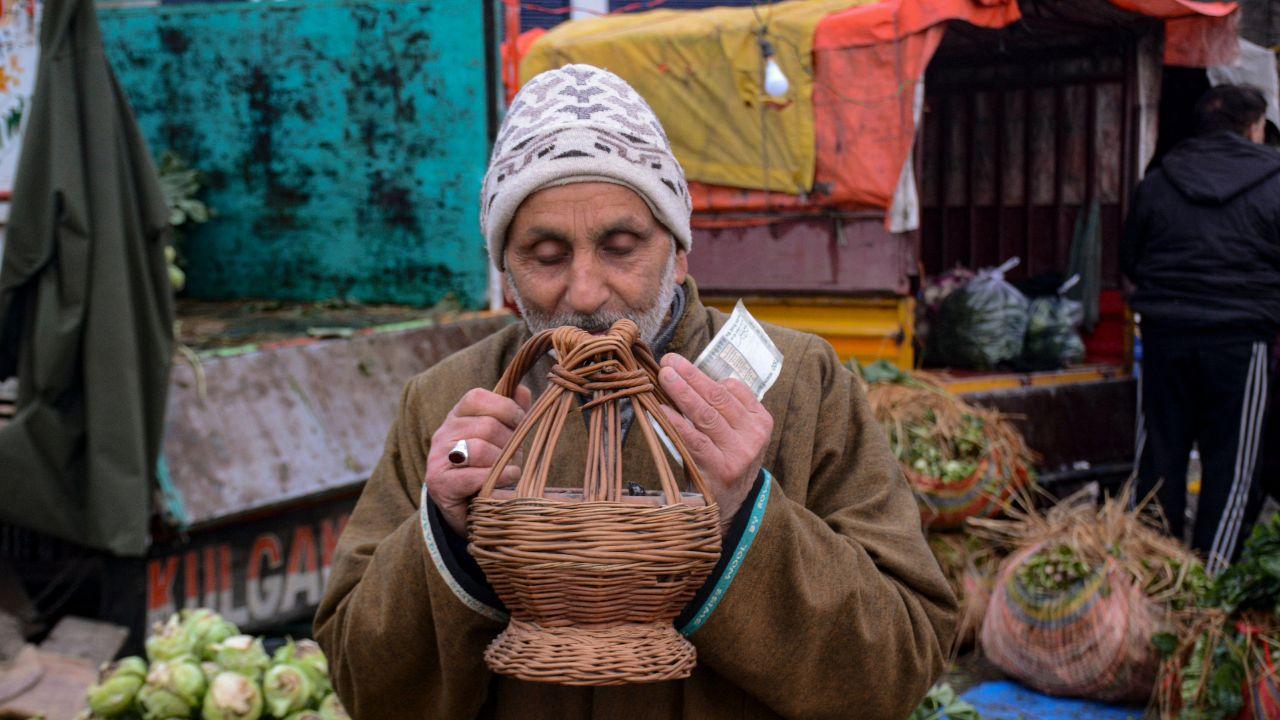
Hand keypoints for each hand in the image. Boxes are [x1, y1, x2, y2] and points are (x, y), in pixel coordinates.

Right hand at [426, 385, 532, 535]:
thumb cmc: (488, 466)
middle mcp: (443, 433)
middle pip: (486, 425)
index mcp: (457, 416)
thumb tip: (522, 389)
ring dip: (503, 461)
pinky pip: (473, 475)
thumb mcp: (503, 437)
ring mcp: (438, 458)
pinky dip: (498, 477)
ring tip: (509, 469)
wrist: (468, 508)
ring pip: (479, 448)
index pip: (478, 397)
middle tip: (514, 455)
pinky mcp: (439, 483)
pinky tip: (508, 479)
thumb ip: (512, 413)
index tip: (519, 424)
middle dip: (509, 441)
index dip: (505, 408)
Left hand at [656, 353, 772, 535]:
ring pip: (707, 415)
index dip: (704, 373)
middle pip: (718, 398)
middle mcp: (754, 436)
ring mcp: (739, 454)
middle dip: (691, 376)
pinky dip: (677, 422)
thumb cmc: (727, 462)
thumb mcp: (737, 434)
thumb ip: (724, 409)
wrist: (730, 508)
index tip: (681, 363)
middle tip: (668, 361)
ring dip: (683, 393)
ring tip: (664, 376)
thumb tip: (691, 376)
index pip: (733, 389)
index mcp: (761, 422)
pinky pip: (695, 440)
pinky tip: (662, 409)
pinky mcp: (720, 470)